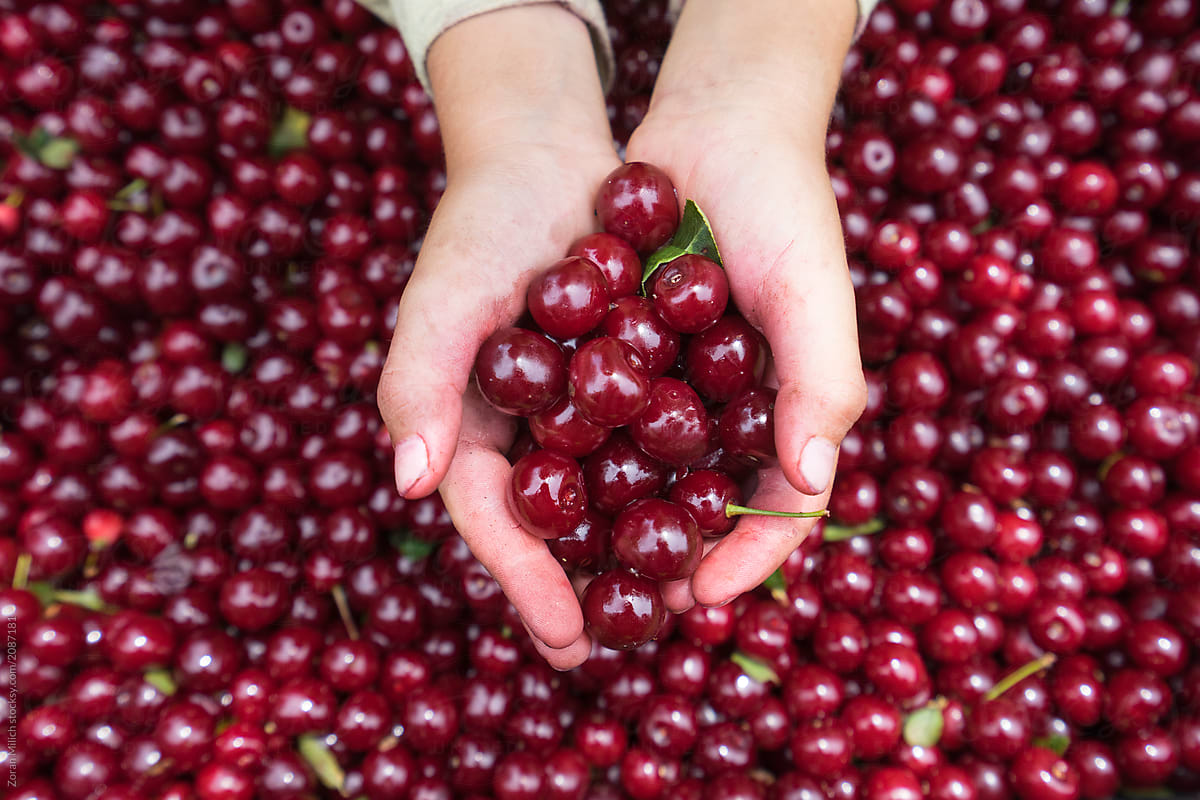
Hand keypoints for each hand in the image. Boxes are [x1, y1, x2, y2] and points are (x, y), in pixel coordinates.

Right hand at [375, 6, 616, 667]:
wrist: (547, 158)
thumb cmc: (482, 225)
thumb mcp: (442, 298)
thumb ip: (416, 383)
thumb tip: (407, 480)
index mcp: (468, 428)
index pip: (494, 519)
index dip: (526, 580)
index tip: (565, 635)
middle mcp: (521, 432)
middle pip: (552, 528)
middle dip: (582, 588)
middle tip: (620, 648)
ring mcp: (573, 413)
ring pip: (602, 500)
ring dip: (632, 553)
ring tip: (674, 605)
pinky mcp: (622, 385)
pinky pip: (644, 449)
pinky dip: (670, 486)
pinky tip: (708, 520)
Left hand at [624, 0, 867, 610]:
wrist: (714, 125)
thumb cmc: (784, 206)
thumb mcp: (811, 293)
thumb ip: (820, 385)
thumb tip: (812, 483)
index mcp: (787, 411)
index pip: (778, 507)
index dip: (746, 557)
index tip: (699, 594)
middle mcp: (731, 410)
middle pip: (702, 505)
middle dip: (665, 559)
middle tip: (622, 611)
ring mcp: (677, 386)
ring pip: (645, 477)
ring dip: (614, 524)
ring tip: (571, 572)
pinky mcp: (624, 356)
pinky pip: (601, 422)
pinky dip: (578, 457)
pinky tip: (536, 487)